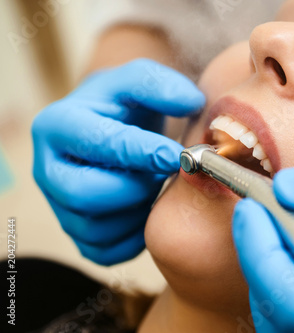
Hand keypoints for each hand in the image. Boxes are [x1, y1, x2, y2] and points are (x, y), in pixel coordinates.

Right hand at [32, 59, 204, 264]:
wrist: (117, 131)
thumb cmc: (128, 106)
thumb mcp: (140, 81)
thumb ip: (162, 84)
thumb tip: (190, 103)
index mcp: (57, 126)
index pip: (97, 144)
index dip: (141, 152)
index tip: (175, 154)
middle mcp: (48, 169)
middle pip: (86, 195)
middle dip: (136, 186)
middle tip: (163, 173)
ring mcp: (59, 206)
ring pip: (97, 229)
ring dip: (138, 211)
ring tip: (154, 186)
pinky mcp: (77, 235)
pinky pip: (106, 252)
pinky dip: (135, 237)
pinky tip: (147, 208)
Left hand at [233, 153, 293, 332]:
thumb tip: (286, 188)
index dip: (260, 248)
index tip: (250, 204)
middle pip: (280, 310)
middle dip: (258, 254)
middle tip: (255, 208)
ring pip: (283, 320)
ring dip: (268, 270)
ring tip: (271, 226)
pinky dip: (285, 285)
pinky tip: (292, 252)